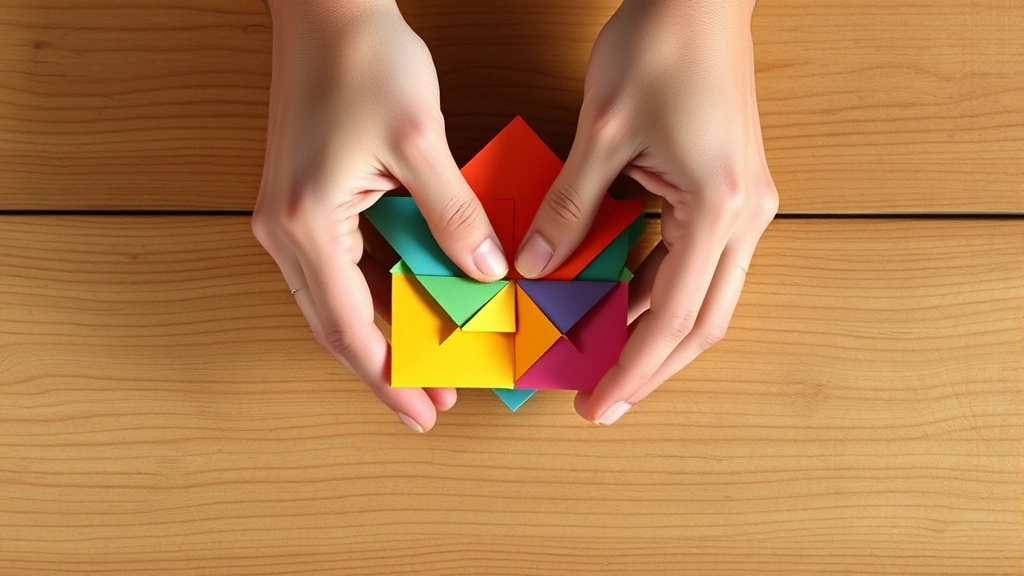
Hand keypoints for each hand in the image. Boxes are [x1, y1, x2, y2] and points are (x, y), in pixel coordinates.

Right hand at [252, 1, 507, 431]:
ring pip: (333, 300)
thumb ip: (453, 215)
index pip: (348, 324)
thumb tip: (484, 273)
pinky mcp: (301, 200)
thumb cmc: (365, 61)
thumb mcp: (419, 143)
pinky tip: (408, 308)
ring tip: (425, 366)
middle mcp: (284, 229)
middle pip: (333, 323)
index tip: (421, 412)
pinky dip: (372, 296)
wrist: (326, 9)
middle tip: (429, 406)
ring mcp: (286, 216)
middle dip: (383, 368)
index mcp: (306, 223)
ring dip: (378, 335)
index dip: (387, 376)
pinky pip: (337, 267)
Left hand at [515, 0, 777, 423]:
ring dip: (654, 333)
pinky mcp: (731, 192)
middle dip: (651, 370)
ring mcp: (745, 206)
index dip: (632, 369)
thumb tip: (538, 267)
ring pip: (703, 298)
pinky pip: (697, 263)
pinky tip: (619, 304)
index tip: (598, 403)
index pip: (673, 316)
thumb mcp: (602, 132)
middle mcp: (745, 217)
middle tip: (602, 401)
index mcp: (719, 207)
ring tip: (604, 362)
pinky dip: (658, 291)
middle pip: (702, 323)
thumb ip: (570, 208)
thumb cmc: (660, 46)